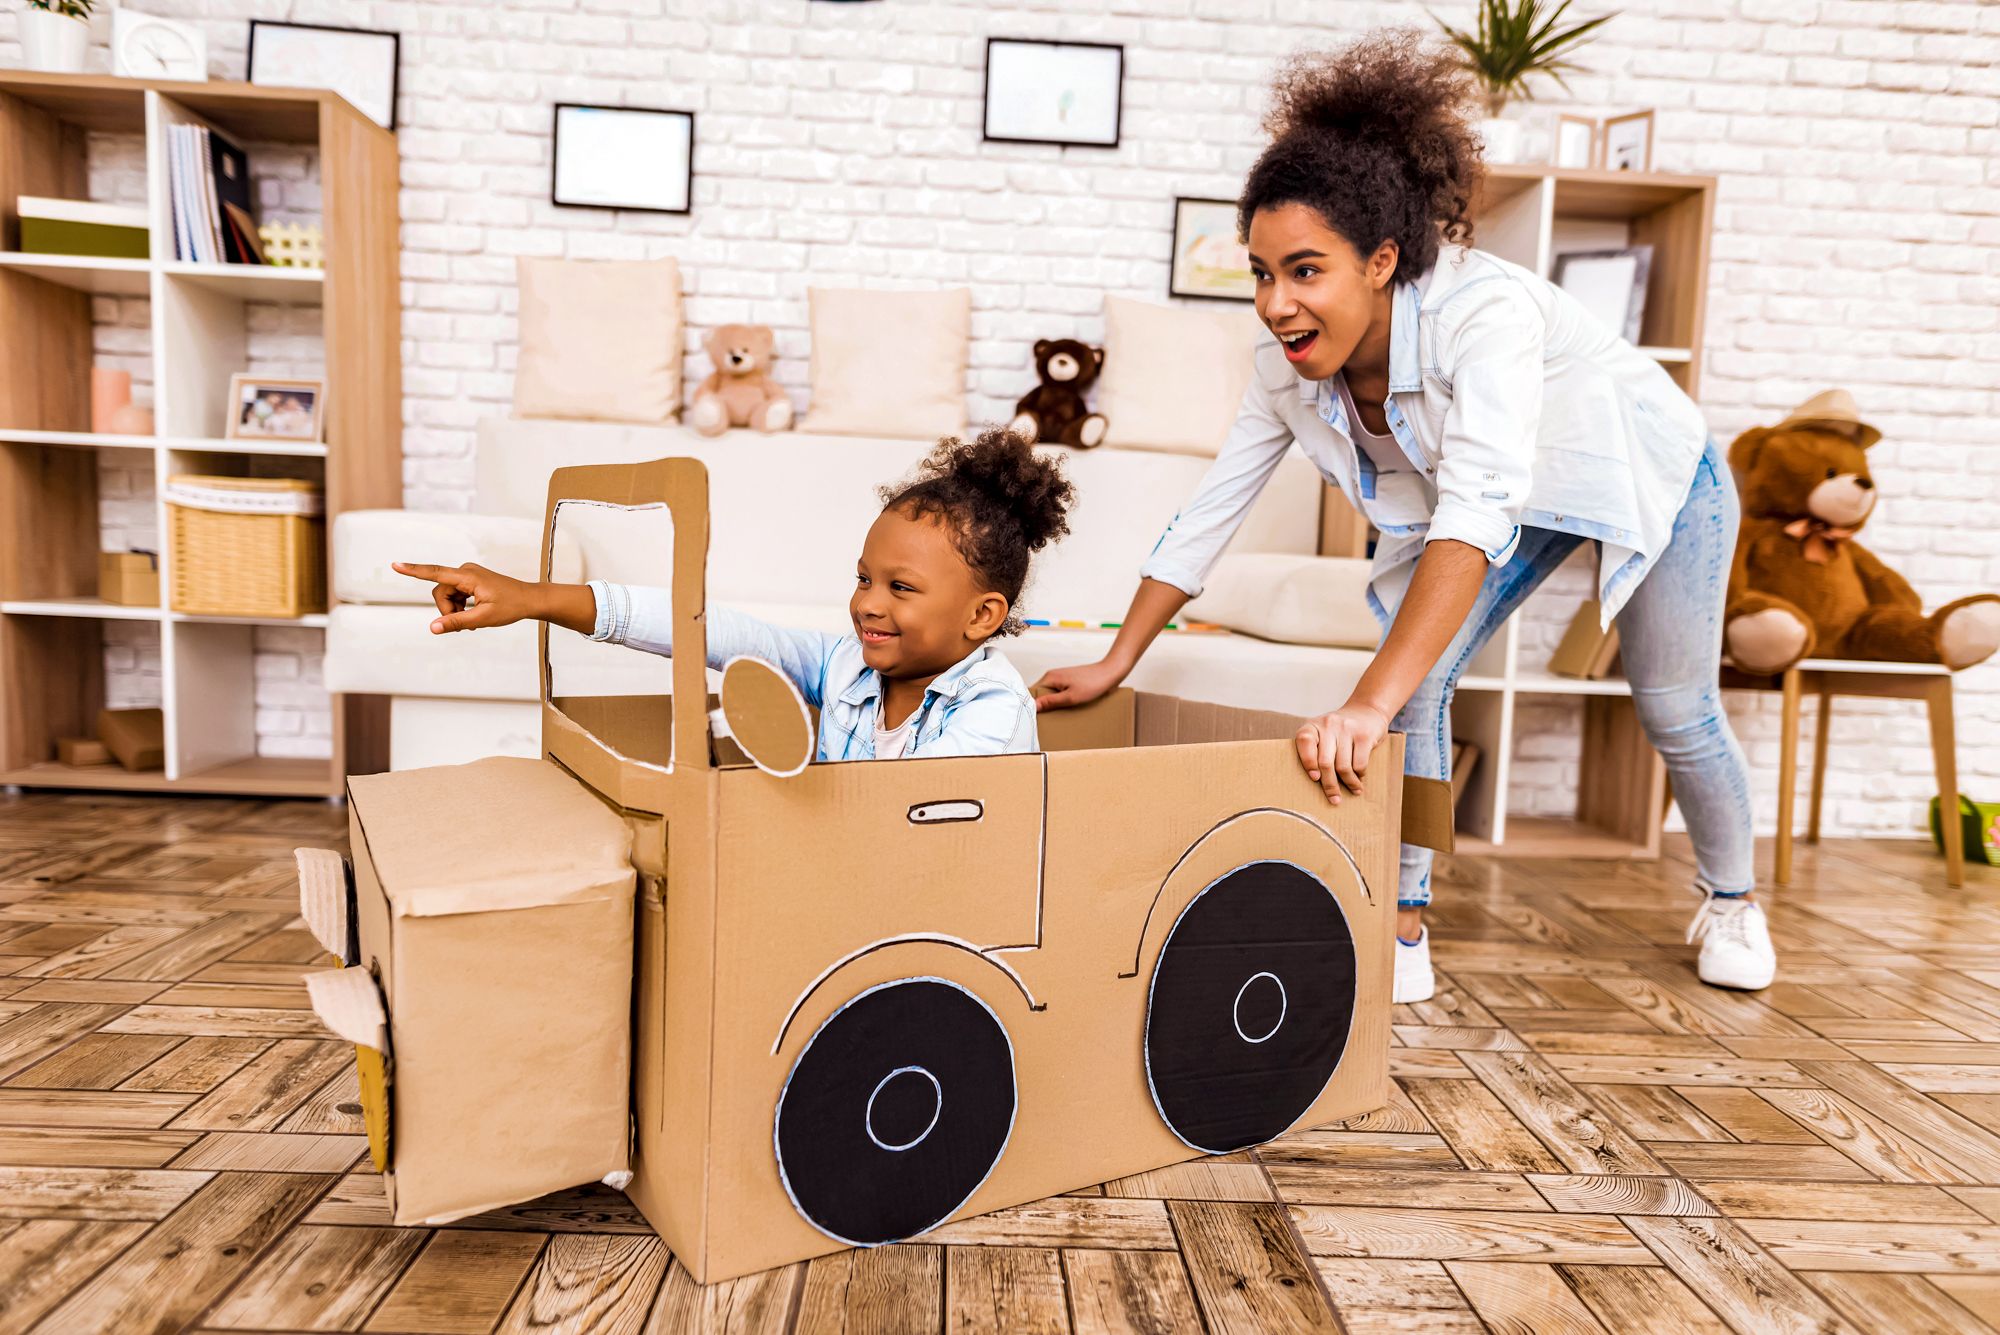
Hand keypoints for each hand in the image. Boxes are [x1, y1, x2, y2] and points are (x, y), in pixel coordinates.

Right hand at [393, 562, 540, 633]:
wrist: (528, 600)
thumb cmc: (510, 607)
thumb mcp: (483, 619)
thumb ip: (456, 623)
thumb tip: (433, 628)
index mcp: (468, 577)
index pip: (435, 573)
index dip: (414, 571)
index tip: (396, 565)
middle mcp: (465, 571)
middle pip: (440, 593)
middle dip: (447, 611)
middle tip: (465, 625)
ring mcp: (467, 575)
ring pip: (446, 596)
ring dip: (454, 611)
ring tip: (472, 620)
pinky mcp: (469, 581)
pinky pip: (454, 595)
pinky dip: (459, 608)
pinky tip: (472, 615)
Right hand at [1031, 658, 1126, 711]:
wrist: (1111, 673)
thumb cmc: (1093, 684)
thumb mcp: (1071, 697)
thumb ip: (1051, 702)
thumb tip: (1032, 707)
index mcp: (1050, 678)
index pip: (1032, 693)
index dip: (1032, 706)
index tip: (1036, 718)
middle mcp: (1052, 676)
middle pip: (1040, 695)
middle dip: (1043, 707)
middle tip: (1048, 719)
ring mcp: (1061, 679)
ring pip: (1050, 695)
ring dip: (1053, 705)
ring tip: (1059, 715)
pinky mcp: (1068, 682)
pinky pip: (1059, 694)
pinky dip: (1061, 701)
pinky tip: (1067, 708)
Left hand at [1295, 701, 1390, 804]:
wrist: (1367, 711)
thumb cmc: (1339, 731)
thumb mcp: (1323, 734)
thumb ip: (1315, 751)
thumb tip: (1315, 782)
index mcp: (1312, 725)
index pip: (1304, 742)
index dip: (1308, 762)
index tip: (1314, 778)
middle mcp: (1328, 724)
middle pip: (1325, 762)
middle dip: (1330, 785)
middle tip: (1334, 799)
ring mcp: (1347, 729)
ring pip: (1343, 766)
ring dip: (1349, 783)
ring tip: (1353, 790)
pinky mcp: (1364, 735)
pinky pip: (1359, 763)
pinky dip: (1359, 775)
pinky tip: (1360, 778)